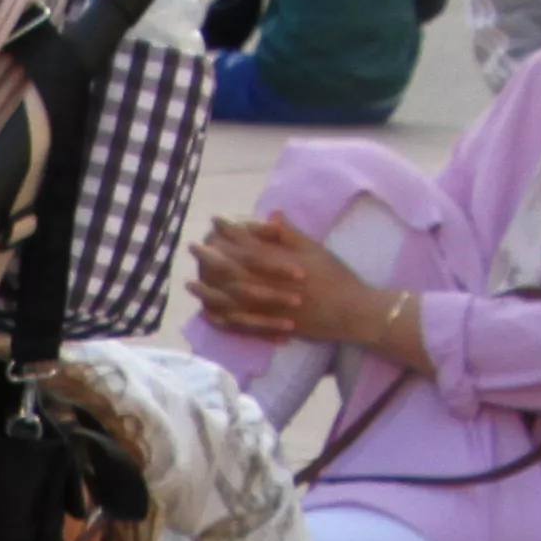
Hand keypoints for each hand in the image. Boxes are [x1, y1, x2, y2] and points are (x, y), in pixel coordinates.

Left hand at [189, 214, 378, 345]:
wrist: (351, 311)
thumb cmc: (335, 276)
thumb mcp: (315, 250)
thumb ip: (289, 235)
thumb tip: (270, 215)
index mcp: (281, 261)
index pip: (249, 243)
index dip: (230, 230)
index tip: (216, 220)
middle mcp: (271, 283)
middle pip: (232, 269)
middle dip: (210, 257)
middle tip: (193, 246)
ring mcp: (269, 307)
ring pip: (231, 299)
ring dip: (208, 291)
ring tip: (190, 284)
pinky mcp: (270, 325)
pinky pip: (239, 324)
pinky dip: (222, 318)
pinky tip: (207, 312)